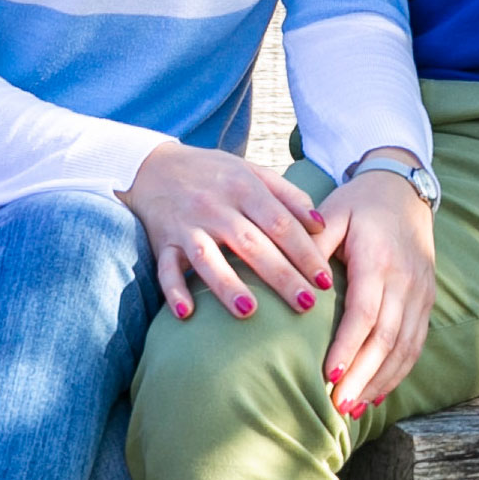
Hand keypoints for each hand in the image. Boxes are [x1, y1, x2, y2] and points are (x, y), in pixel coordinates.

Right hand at [118, 141, 332, 321]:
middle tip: (306, 304)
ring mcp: (187, 226)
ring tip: (250, 312)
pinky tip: (186, 313)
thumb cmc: (214, 174)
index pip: (281, 224)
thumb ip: (289, 196)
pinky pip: (165, 269)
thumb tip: (321, 226)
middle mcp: (216, 207)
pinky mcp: (162, 242)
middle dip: (281, 276)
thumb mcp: (253, 173)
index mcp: (244, 188)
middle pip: (252, 245)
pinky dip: (173, 291)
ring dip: (228, 286)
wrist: (153, 166)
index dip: (305, 252)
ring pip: (208, 258)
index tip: (326, 280)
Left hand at [313, 158, 436, 417]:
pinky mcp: (427, 299)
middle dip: (363, 376)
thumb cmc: (359, 203)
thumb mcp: (332, 213)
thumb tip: (293, 280)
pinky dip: (398, 372)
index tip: (328, 375)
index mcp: (380, 259)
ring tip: (353, 409)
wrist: (404, 189)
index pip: (366, 312)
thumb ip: (312, 245)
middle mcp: (407, 279)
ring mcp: (421, 291)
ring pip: (405, 346)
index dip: (349, 346)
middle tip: (337, 406)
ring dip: (380, 381)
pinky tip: (377, 394)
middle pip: (387, 337)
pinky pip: (416, 343)